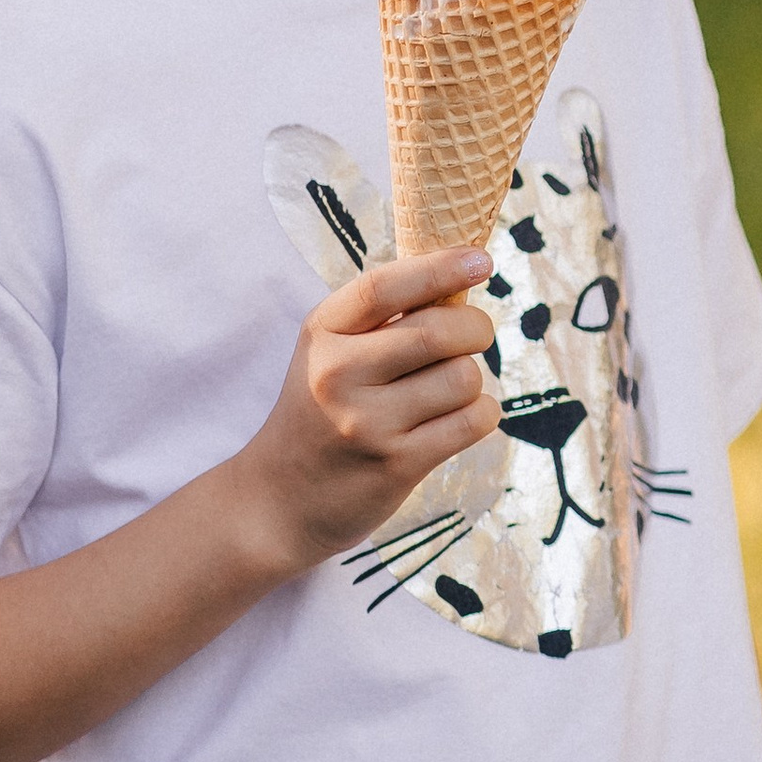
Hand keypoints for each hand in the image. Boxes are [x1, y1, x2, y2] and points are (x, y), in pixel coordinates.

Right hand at [227, 247, 501, 576]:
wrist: (279, 500)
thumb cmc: (321, 413)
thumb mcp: (329, 354)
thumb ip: (383, 318)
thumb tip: (462, 273)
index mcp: (322, 334)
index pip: (385, 287)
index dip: (440, 268)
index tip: (481, 260)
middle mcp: (338, 374)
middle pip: (439, 331)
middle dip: (475, 328)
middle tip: (474, 335)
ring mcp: (366, 423)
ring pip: (463, 378)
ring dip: (471, 381)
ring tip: (447, 392)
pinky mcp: (396, 464)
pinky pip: (473, 421)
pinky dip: (481, 414)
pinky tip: (459, 418)